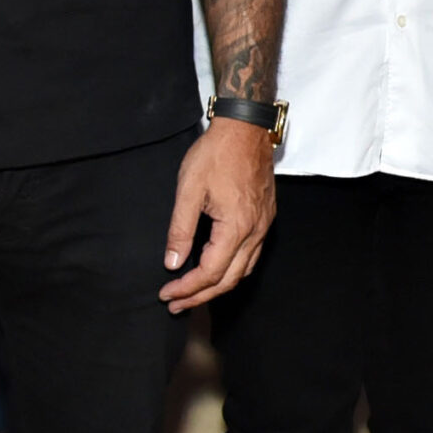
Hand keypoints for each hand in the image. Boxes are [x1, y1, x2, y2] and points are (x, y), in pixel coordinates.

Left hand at [160, 117, 278, 311]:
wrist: (245, 128)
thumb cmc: (216, 154)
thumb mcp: (188, 190)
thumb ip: (180, 230)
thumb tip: (172, 262)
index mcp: (235, 227)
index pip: (210, 272)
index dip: (186, 288)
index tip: (166, 293)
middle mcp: (255, 231)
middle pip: (229, 279)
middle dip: (200, 296)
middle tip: (176, 304)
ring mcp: (264, 225)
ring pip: (244, 270)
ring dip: (218, 286)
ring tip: (194, 293)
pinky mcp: (266, 217)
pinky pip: (252, 255)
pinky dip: (233, 269)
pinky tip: (218, 268)